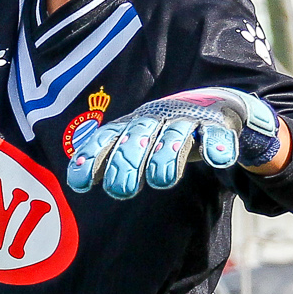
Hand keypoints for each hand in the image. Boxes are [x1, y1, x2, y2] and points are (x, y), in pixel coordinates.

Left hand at [66, 88, 283, 199]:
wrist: (214, 102)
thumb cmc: (163, 131)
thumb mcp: (136, 141)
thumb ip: (109, 160)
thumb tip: (74, 181)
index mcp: (133, 124)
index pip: (108, 138)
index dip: (92, 158)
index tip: (78, 184)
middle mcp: (157, 118)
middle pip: (139, 137)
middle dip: (128, 162)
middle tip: (121, 190)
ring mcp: (187, 119)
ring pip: (175, 136)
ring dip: (167, 157)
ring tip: (162, 180)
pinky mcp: (217, 123)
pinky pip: (217, 134)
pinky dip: (218, 147)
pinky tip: (218, 161)